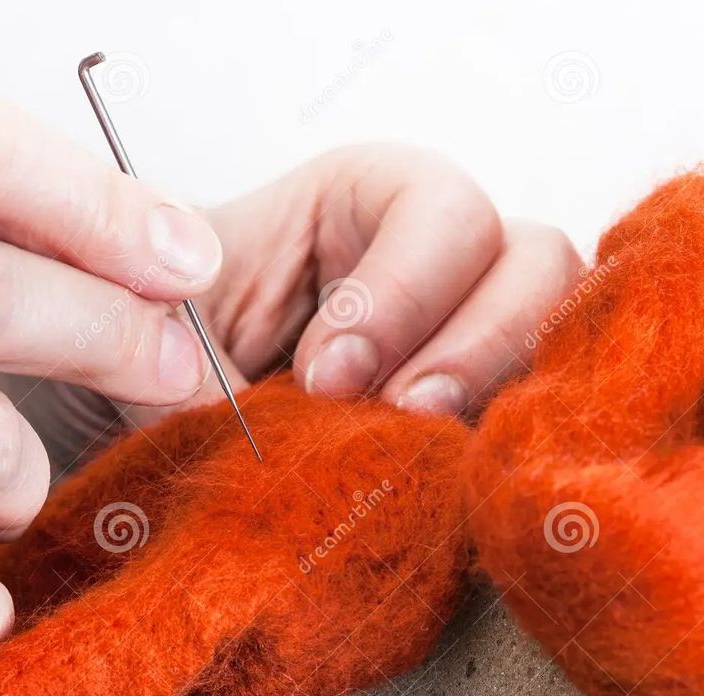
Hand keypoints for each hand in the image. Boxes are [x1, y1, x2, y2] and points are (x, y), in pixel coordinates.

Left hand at [31, 144, 581, 458]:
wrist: (149, 393)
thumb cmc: (161, 329)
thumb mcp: (162, 328)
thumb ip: (199, 364)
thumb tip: (255, 437)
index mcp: (364, 202)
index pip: (438, 209)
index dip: (399, 291)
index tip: (323, 374)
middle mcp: (438, 259)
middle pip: (534, 262)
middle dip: (471, 347)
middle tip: (397, 418)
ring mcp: (472, 333)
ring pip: (555, 341)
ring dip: (494, 402)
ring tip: (422, 460)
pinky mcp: (477, 409)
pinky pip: (532, 419)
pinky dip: (502, 453)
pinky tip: (444, 485)